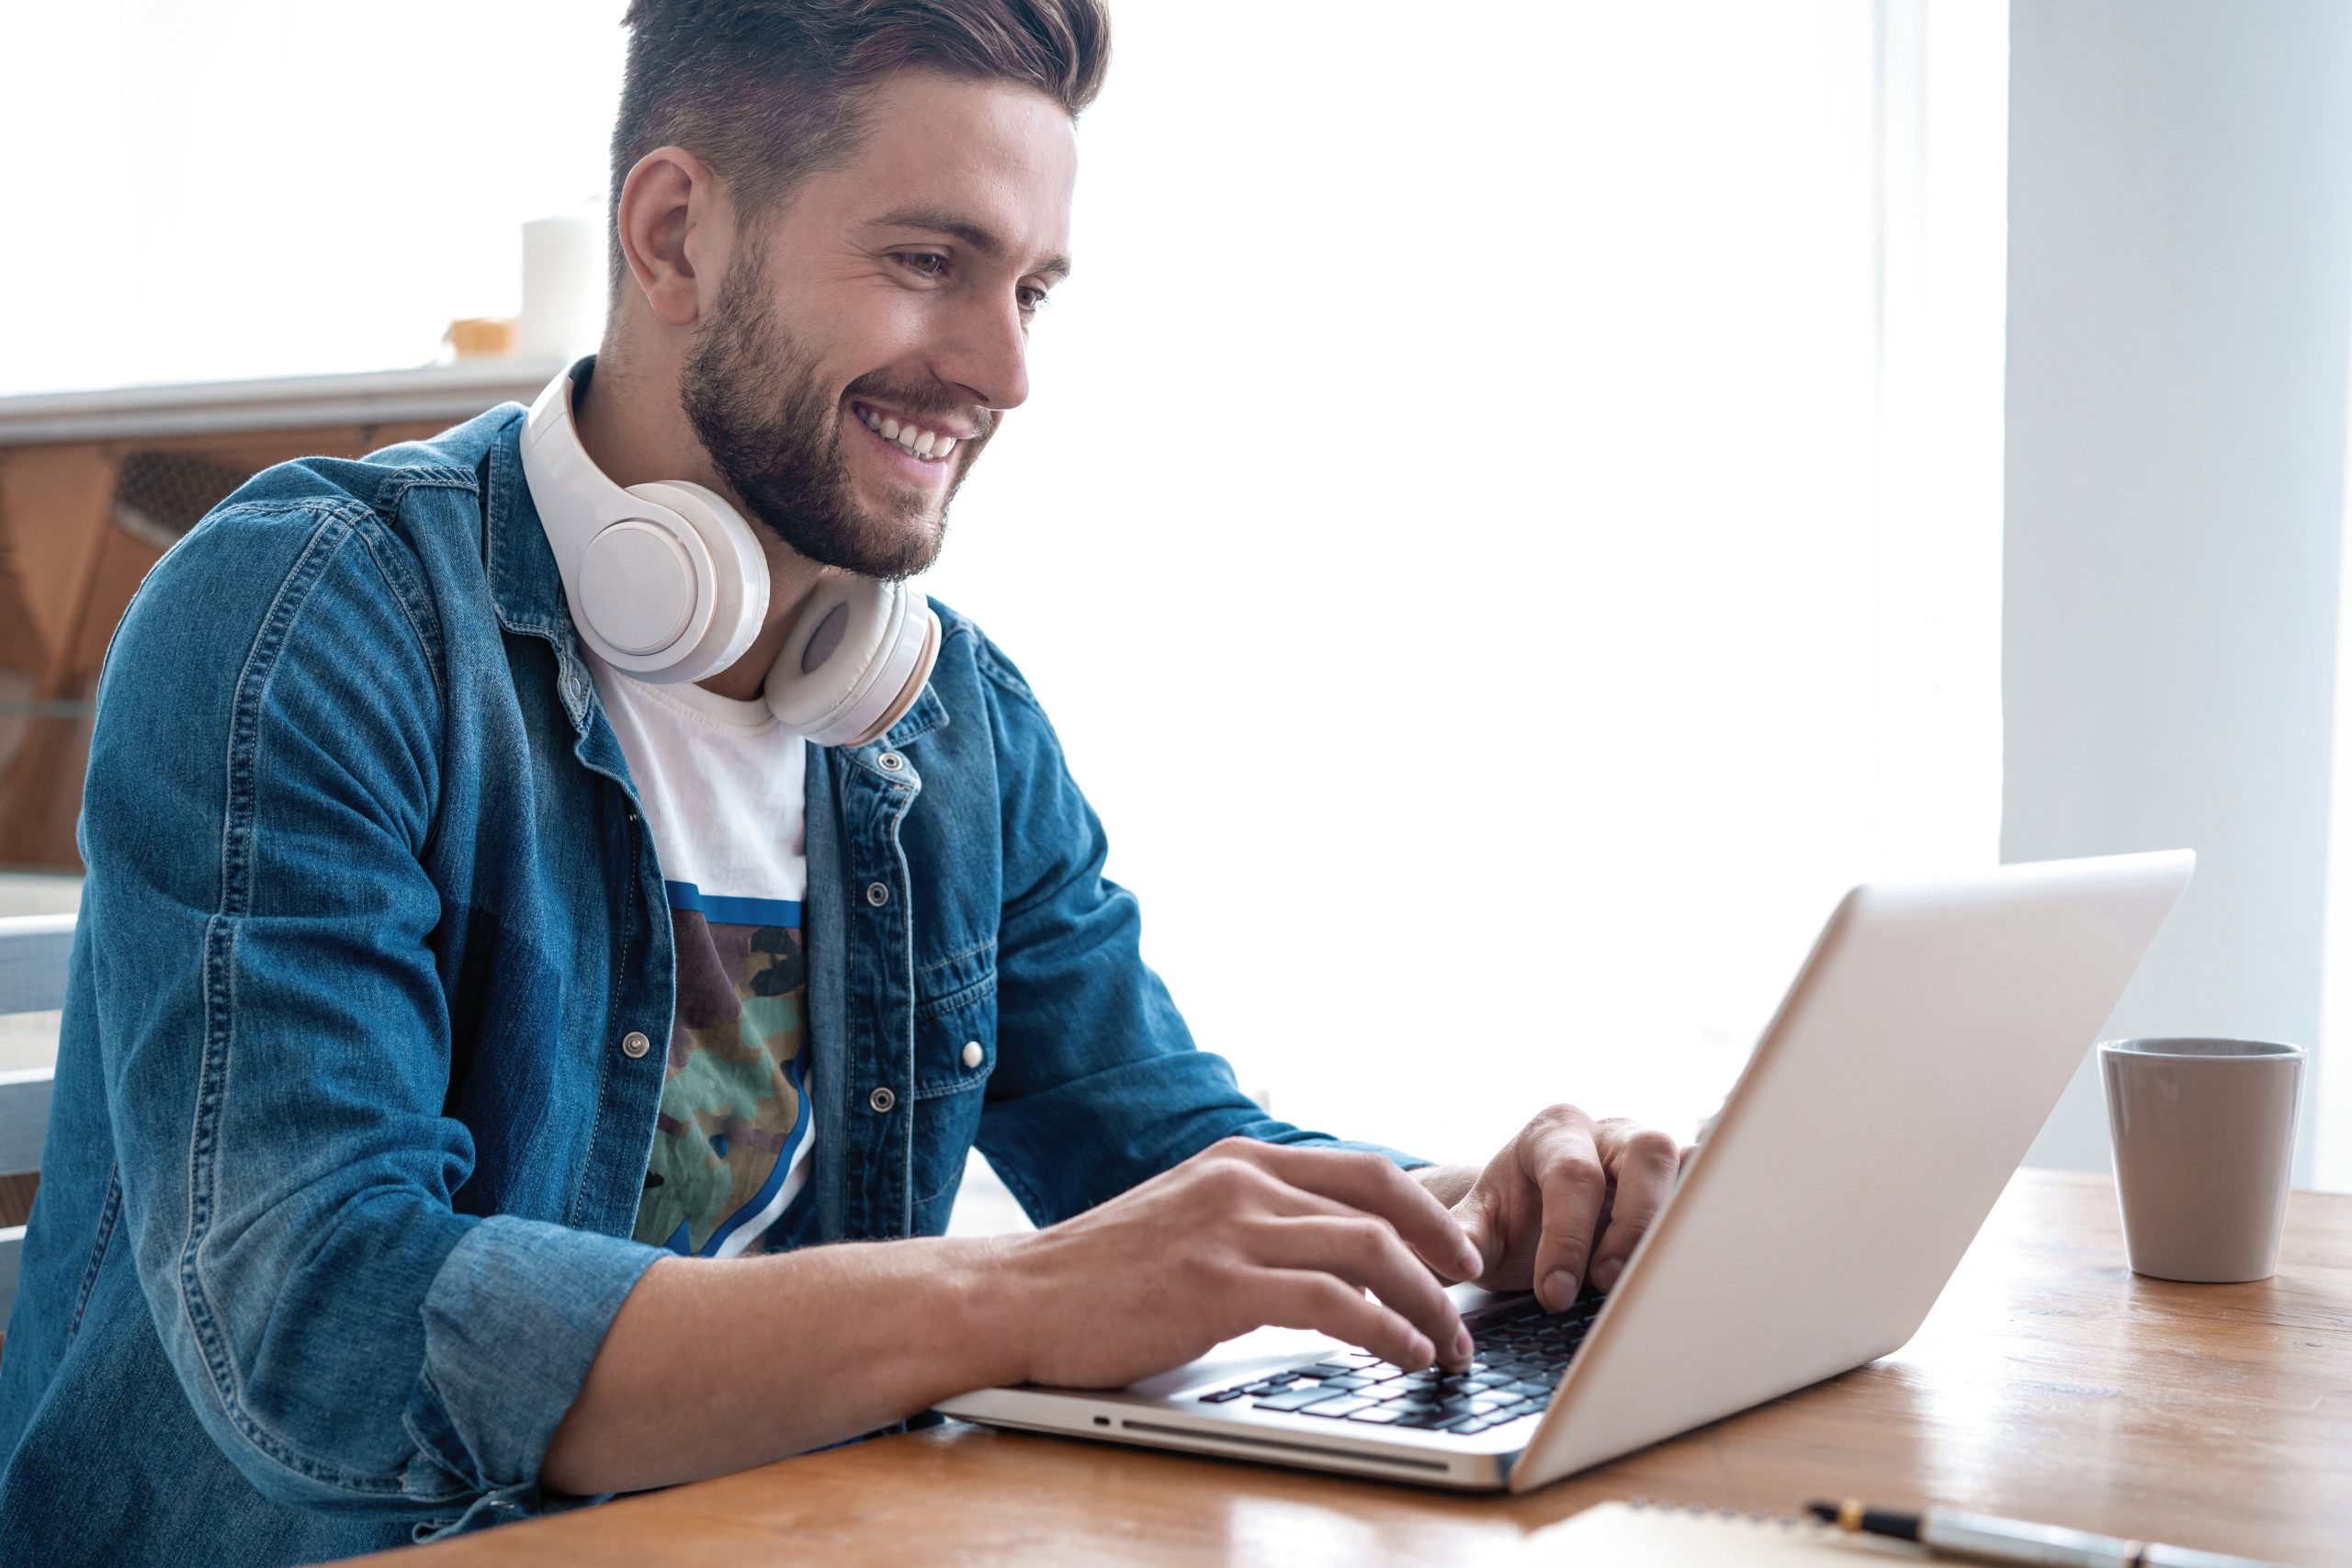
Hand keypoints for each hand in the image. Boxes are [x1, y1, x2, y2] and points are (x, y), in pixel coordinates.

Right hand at [993, 1138, 1488, 1388]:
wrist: (1013, 1297)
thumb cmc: (1094, 1276)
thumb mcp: (1184, 1220)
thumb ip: (1249, 1222)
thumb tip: (1323, 1254)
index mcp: (1237, 1160)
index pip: (1362, 1169)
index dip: (1426, 1208)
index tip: (1458, 1249)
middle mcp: (1242, 1181)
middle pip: (1381, 1202)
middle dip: (1443, 1251)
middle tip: (1472, 1296)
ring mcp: (1230, 1229)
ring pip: (1369, 1249)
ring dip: (1426, 1303)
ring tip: (1448, 1346)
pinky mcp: (1218, 1285)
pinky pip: (1331, 1302)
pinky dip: (1383, 1329)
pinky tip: (1402, 1353)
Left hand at [1445, 1105, 1687, 1310]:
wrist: (1532, 1208)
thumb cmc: (1510, 1216)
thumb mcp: (1479, 1226)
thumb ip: (1463, 1239)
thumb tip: (1460, 1264)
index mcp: (1553, 1132)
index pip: (1572, 1174)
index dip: (1567, 1237)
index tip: (1554, 1295)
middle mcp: (1610, 1132)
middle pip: (1646, 1153)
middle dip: (1633, 1223)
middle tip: (1607, 1283)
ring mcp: (1652, 1153)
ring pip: (1688, 1167)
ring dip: (1674, 1227)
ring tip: (1652, 1284)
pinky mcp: (1681, 1180)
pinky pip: (1709, 1190)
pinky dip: (1705, 1225)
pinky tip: (1688, 1269)